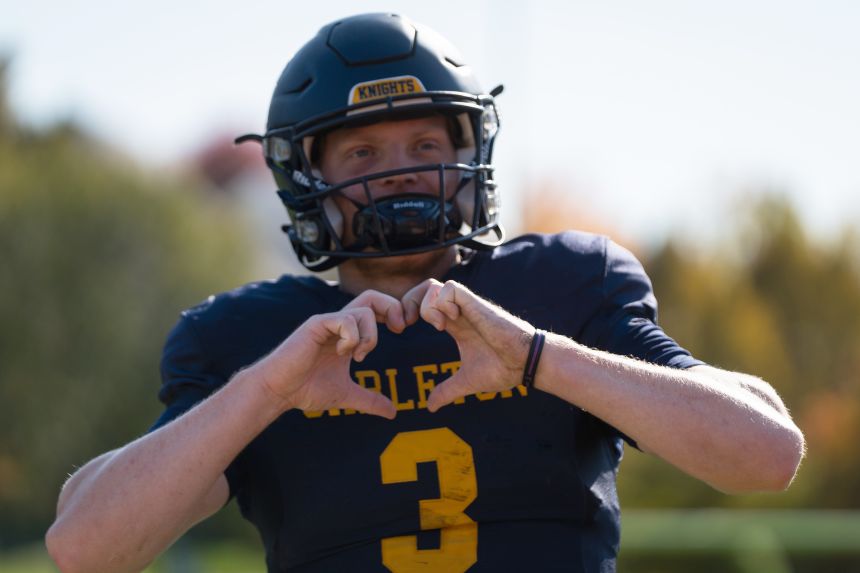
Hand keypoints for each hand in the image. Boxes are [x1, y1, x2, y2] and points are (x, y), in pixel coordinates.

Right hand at [248, 290, 405, 418]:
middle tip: (399, 329)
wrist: (279, 392)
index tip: (401, 331)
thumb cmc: (306, 389)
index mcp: (348, 334)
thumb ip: (369, 400)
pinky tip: (342, 354)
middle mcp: (339, 324)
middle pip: (372, 296)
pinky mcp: (316, 325)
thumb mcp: (346, 395)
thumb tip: (392, 412)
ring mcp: (328, 322)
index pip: (375, 308)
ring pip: (364, 311)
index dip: (394, 312)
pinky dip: (352, 338)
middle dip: (392, 308)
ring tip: (359, 356)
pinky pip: (345, 320)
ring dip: (370, 336)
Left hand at [402, 279, 535, 410]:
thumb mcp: (466, 381)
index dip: (408, 311)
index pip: (424, 303)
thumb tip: (430, 407)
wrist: (526, 364)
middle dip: (408, 303)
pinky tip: (450, 323)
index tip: (402, 331)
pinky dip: (443, 304)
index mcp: (454, 324)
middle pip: (425, 288)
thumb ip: (447, 391)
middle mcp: (458, 312)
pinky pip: (450, 289)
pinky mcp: (476, 304)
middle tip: (407, 326)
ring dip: (426, 306)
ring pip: (434, 286)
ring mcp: (466, 306)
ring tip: (438, 327)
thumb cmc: (503, 368)